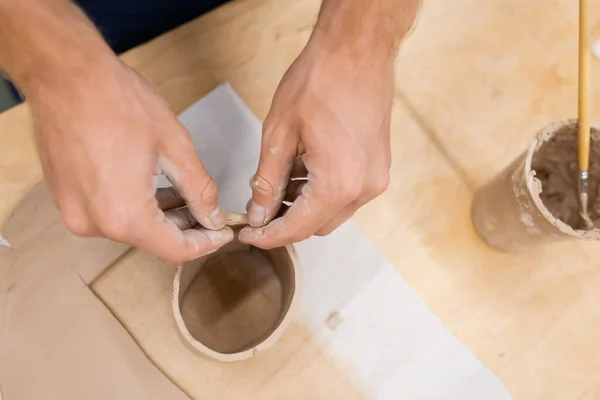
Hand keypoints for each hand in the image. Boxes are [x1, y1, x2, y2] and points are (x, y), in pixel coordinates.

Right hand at [27, 58, 232, 263]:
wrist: (65, 74)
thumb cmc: (119, 103)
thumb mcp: (175, 147)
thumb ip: (199, 190)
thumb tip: (213, 217)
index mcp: (124, 216)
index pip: (174, 250)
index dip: (205, 244)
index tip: (222, 232)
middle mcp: (95, 224)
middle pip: (152, 241)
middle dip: (185, 229)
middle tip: (210, 211)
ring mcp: (75, 213)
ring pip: (131, 228)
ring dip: (161, 217)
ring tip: (186, 196)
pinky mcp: (66, 199)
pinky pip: (109, 215)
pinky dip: (136, 208)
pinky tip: (155, 188)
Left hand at [239, 37, 393, 247]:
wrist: (358, 49)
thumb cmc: (320, 80)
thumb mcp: (279, 132)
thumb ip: (268, 180)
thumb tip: (259, 213)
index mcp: (339, 184)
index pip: (297, 228)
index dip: (268, 235)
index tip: (247, 234)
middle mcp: (363, 188)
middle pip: (317, 225)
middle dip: (285, 221)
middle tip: (257, 209)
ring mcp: (375, 178)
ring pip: (332, 211)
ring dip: (303, 206)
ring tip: (276, 182)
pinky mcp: (378, 166)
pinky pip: (346, 194)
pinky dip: (321, 191)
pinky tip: (301, 170)